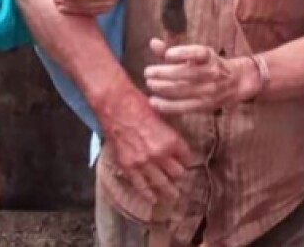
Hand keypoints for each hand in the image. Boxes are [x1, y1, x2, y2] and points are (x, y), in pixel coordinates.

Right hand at [101, 88, 191, 204]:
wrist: (115, 104)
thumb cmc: (139, 104)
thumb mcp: (163, 117)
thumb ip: (169, 134)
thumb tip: (175, 144)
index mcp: (172, 141)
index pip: (187, 158)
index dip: (186, 160)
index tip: (185, 162)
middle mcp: (160, 155)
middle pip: (177, 174)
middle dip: (179, 175)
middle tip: (180, 179)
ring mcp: (144, 163)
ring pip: (162, 184)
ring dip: (169, 190)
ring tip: (173, 195)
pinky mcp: (128, 166)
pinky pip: (141, 186)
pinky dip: (148, 194)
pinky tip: (153, 199)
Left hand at [144, 41, 259, 114]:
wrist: (237, 82)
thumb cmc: (209, 65)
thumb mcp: (195, 54)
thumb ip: (172, 50)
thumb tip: (153, 43)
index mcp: (209, 56)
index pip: (197, 53)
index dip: (182, 53)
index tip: (167, 55)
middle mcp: (211, 72)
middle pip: (186, 73)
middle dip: (164, 73)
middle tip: (148, 72)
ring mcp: (209, 90)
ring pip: (183, 90)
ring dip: (163, 88)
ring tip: (149, 84)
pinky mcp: (205, 106)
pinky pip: (183, 107)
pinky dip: (167, 105)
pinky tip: (153, 102)